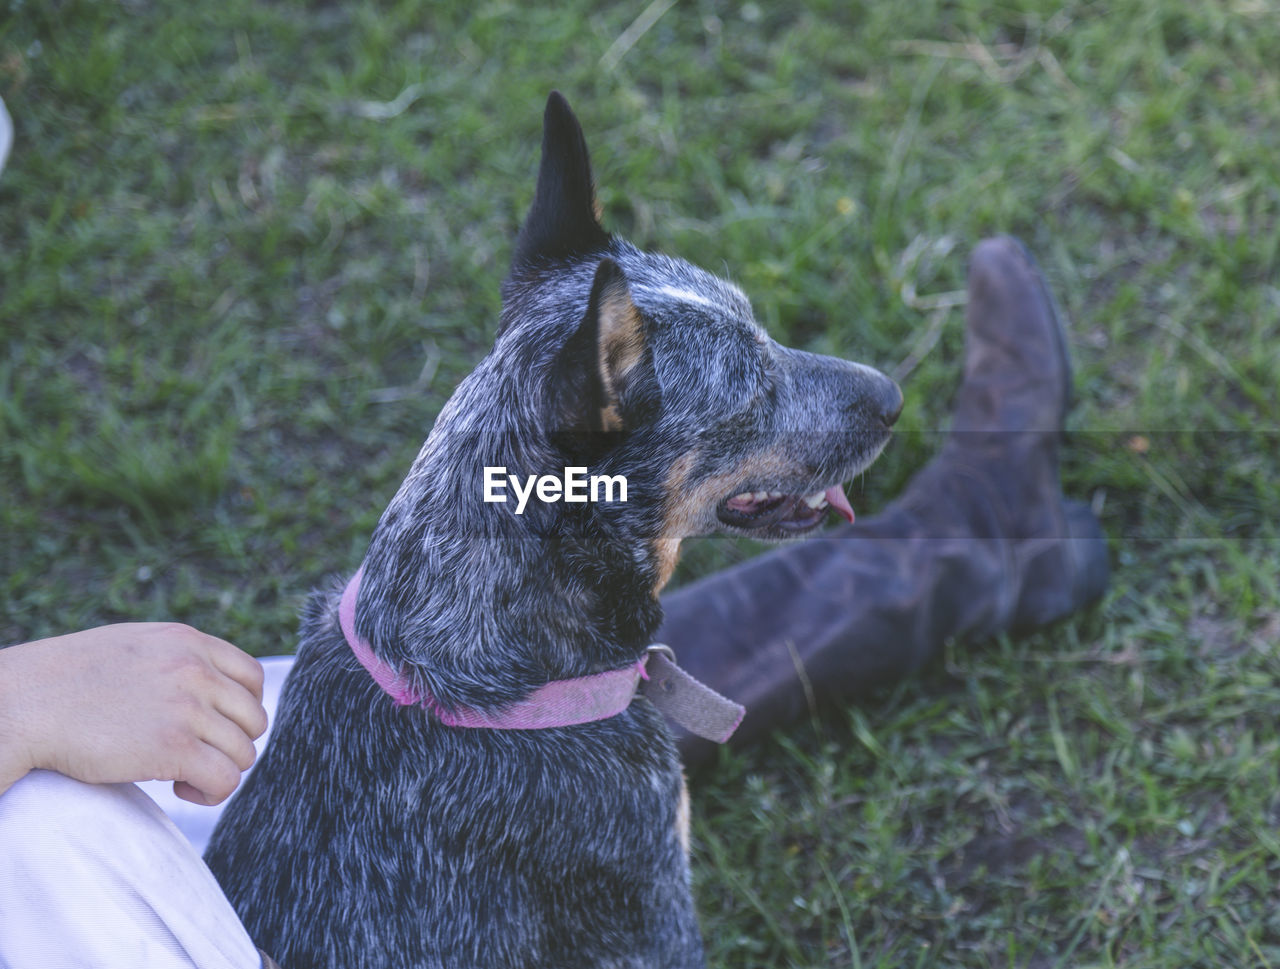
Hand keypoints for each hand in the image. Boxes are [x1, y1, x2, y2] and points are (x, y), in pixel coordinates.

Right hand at [0, 623, 267, 804]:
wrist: (24, 704)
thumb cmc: (67, 681)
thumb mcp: (134, 646)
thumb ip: (178, 658)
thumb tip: (210, 685)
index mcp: (188, 642)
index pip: (252, 677)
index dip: (241, 709)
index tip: (214, 728)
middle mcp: (196, 670)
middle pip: (253, 719)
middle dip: (230, 744)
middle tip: (195, 756)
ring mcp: (188, 708)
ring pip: (243, 753)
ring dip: (218, 770)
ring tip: (181, 774)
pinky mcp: (174, 748)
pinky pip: (225, 780)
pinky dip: (210, 792)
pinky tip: (180, 788)